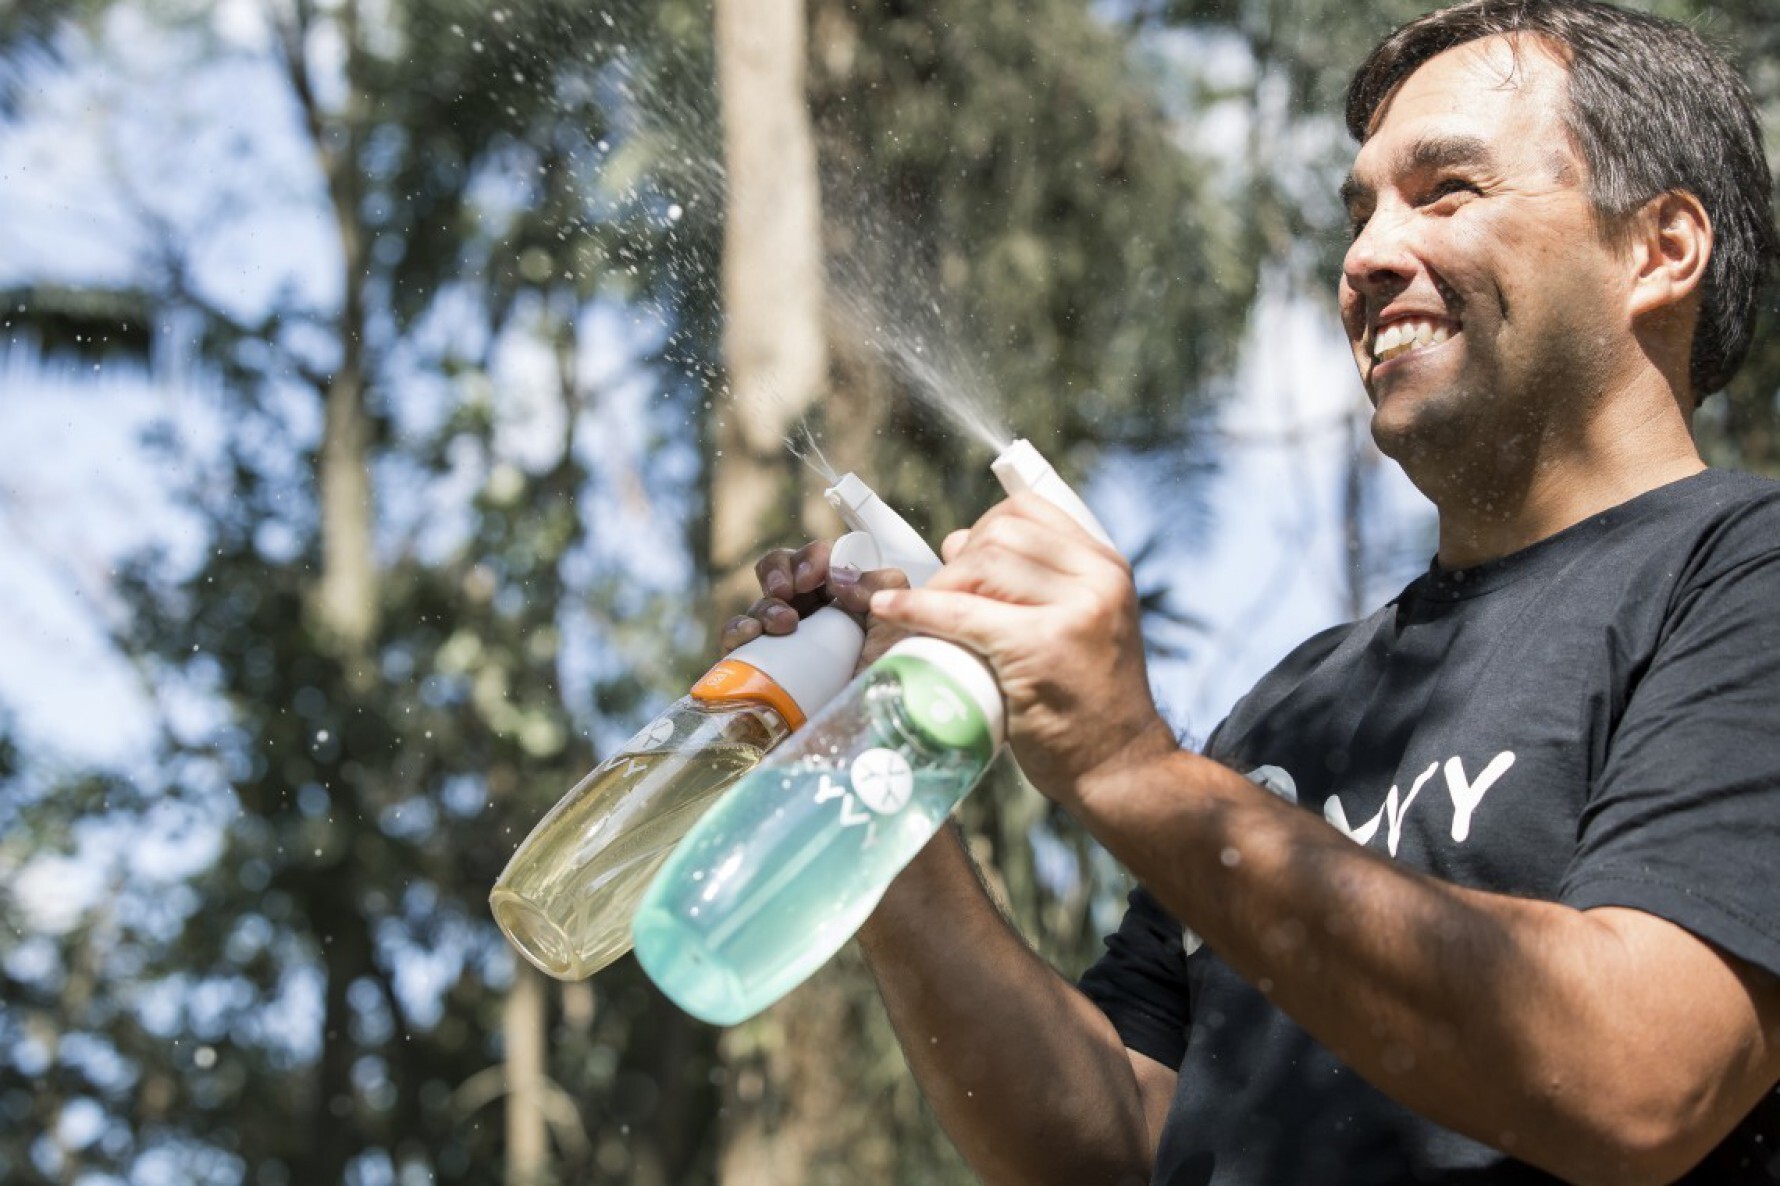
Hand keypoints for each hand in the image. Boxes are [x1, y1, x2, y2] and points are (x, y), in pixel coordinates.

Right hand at [719, 539, 915, 669]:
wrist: (870, 743)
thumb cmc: (891, 686)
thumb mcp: (901, 628)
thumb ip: (883, 585)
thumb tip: (839, 576)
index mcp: (845, 603)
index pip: (819, 562)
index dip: (813, 559)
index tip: (819, 577)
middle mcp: (813, 620)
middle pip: (780, 571)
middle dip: (781, 570)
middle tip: (793, 589)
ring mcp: (782, 645)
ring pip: (760, 602)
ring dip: (768, 603)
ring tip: (785, 624)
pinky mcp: (757, 671)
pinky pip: (736, 637)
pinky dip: (738, 628)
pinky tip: (750, 635)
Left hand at [867, 494, 1176, 803]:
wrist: (1119, 766)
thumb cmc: (1087, 701)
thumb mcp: (1081, 623)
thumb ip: (1035, 584)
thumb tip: (957, 545)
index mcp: (1105, 566)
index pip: (1027, 509)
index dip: (981, 528)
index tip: (961, 561)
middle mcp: (1097, 578)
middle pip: (999, 533)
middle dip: (957, 560)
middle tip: (944, 598)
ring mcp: (1075, 611)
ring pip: (980, 562)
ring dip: (940, 585)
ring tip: (930, 616)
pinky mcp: (1042, 647)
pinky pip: (962, 612)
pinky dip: (917, 608)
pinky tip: (889, 612)